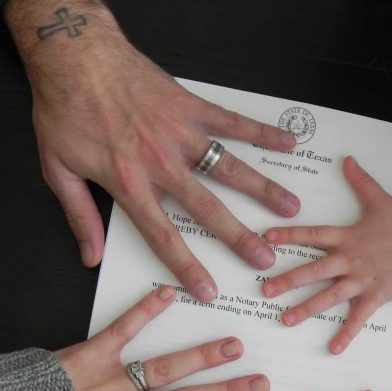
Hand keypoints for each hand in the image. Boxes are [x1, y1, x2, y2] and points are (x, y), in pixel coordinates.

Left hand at [8, 2, 299, 299]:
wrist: (73, 53)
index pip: (164, 237)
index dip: (188, 268)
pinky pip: (232, 122)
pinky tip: (286, 143)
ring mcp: (181, 135)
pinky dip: (261, 132)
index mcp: (130, 184)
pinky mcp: (191, 107)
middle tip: (266, 256)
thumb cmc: (65, 110)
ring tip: (289, 208)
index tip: (209, 290)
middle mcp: (162, 164)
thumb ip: (79, 216)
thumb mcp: (57, 169)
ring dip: (263, 190)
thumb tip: (90, 256)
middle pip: (209, 209)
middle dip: (240, 237)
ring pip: (230, 168)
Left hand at [263, 156, 391, 352]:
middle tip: (265, 290)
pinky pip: (358, 318)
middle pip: (314, 270)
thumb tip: (346, 159)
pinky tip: (333, 349)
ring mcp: (361, 281)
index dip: (290, 235)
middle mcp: (349, 260)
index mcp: (347, 237)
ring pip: (330, 296)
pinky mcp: (374, 297)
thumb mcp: (380, 200)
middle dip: (289, 280)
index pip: (313, 235)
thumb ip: (360, 181)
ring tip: (285, 320)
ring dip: (307, 308)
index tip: (266, 237)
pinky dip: (347, 334)